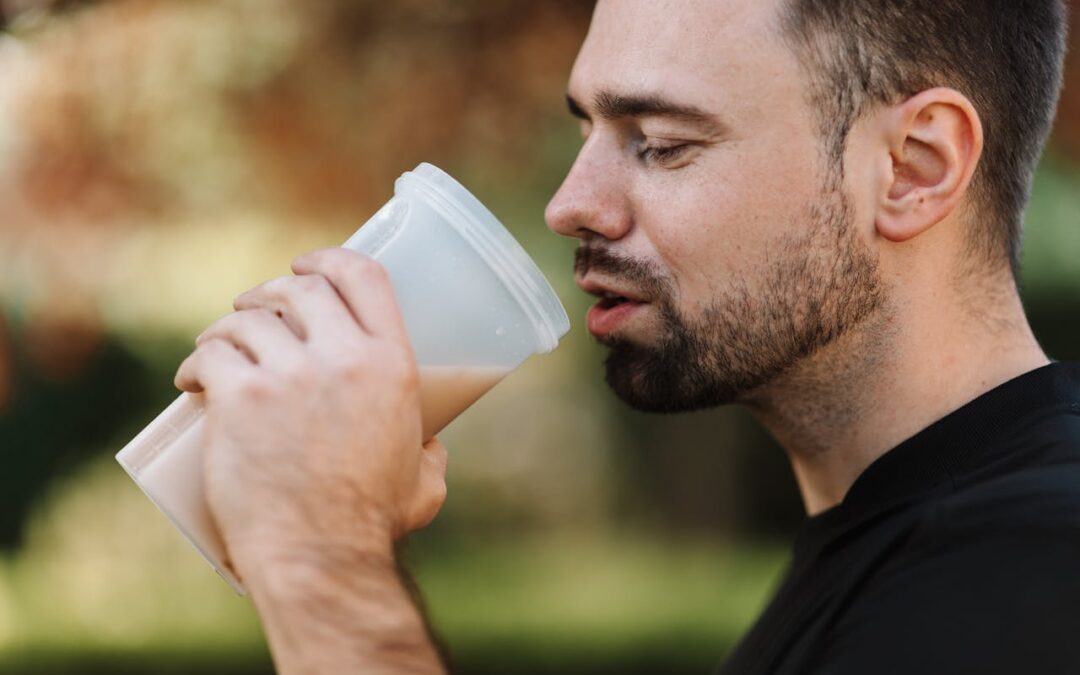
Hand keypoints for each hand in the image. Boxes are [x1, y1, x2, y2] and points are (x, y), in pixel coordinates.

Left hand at [174, 248, 447, 576]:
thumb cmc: (372, 523)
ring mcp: (289, 375)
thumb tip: (430, 447)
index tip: (306, 264)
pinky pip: (210, 355)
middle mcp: (344, 358)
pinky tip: (191, 380)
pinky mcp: (241, 398)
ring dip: (228, 327)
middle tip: (254, 311)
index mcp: (392, 364)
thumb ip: (433, 455)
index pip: (364, 276)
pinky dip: (196, 363)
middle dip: (271, 291)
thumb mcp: (426, 480)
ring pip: (248, 320)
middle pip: (301, 288)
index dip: (330, 258)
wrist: (321, 554)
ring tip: (218, 348)